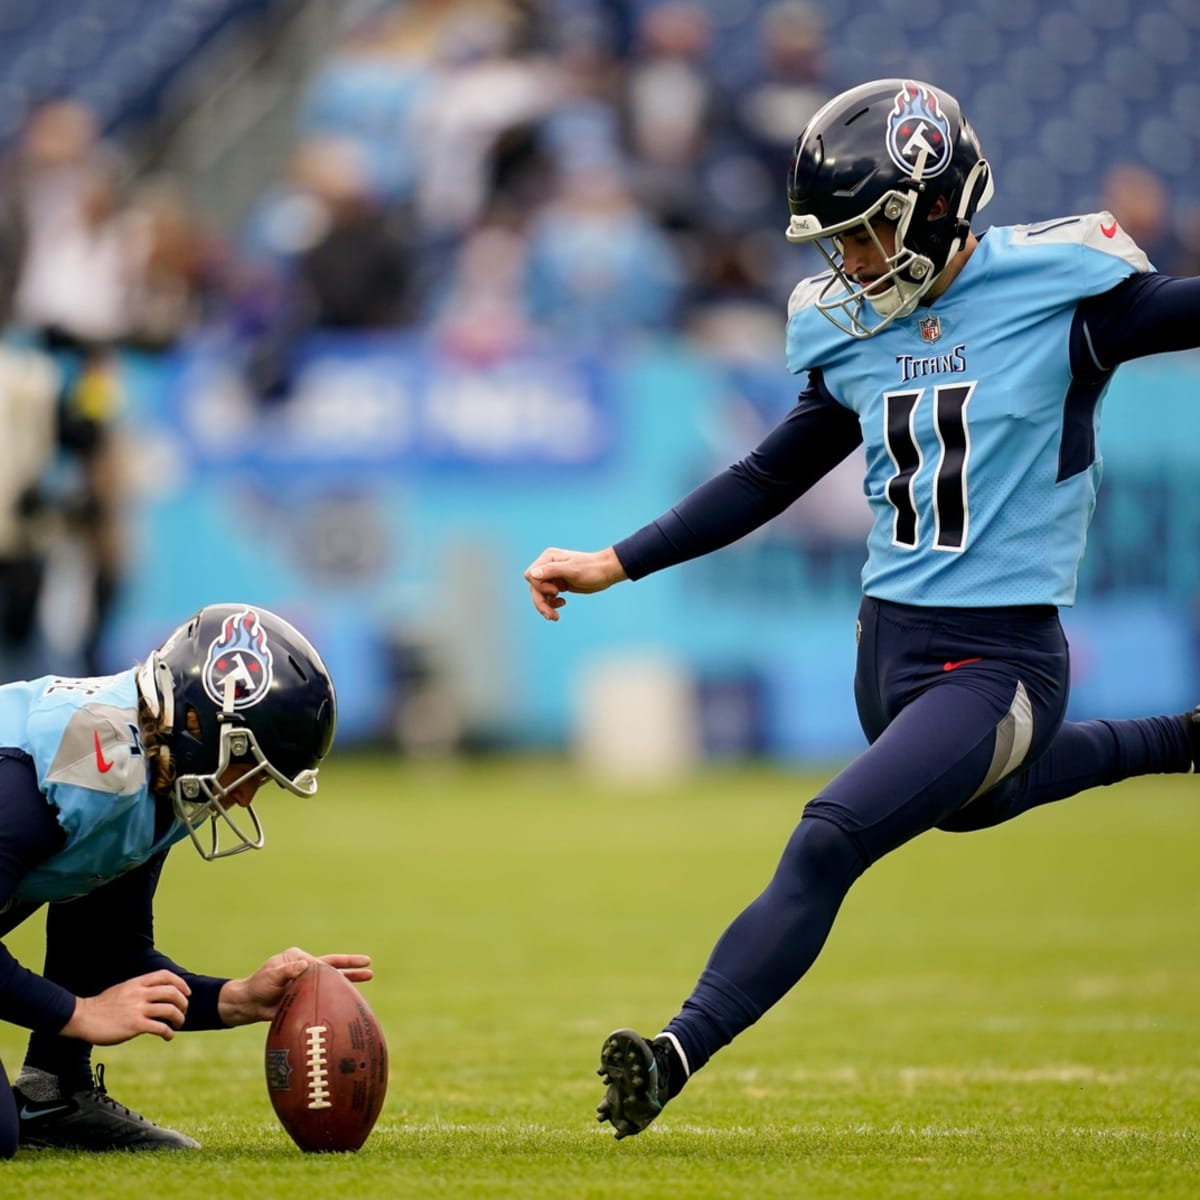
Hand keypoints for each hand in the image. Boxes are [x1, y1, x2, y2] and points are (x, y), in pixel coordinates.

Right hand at [60, 969, 190, 1044]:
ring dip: (179, 1018)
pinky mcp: (134, 1025)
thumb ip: (139, 989)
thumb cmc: (102, 1006)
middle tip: (183, 1012)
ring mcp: (137, 1009)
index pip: (166, 976)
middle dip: (183, 1003)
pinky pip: (160, 1027)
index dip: (180, 983)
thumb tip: (156, 993)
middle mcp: (139, 993)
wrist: (82, 1017)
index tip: (186, 993)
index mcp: (137, 983)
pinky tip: (168, 1036)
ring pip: (170, 1009)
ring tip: (177, 1025)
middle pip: (172, 993)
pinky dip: (169, 1032)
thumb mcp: (123, 989)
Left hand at [217, 947, 373, 1026]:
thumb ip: (287, 971)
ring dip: (350, 978)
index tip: (337, 977)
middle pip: (332, 966)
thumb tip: (305, 965)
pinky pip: (326, 995)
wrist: (249, 1006)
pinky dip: (339, 996)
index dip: (332, 967)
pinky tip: (351, 1001)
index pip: (319, 962)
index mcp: (298, 958)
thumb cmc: (258, 987)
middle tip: (368, 964)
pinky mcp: (307, 995)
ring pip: (333, 979)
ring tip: (370, 975)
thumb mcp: (271, 977)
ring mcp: (307, 982)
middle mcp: (305, 967)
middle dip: (351, 965)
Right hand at [524, 546, 627, 620]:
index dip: (540, 587)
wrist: (606, 572)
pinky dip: (552, 604)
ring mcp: (553, 576)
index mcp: (548, 558)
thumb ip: (552, 571)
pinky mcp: (558, 584)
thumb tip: (532, 574)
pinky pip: (548, 596)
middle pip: (534, 587)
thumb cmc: (592, 569)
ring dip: (546, 606)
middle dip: (541, 602)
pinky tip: (562, 604)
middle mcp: (548, 566)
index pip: (531, 575)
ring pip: (540, 594)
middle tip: (551, 616)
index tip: (555, 591)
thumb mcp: (572, 570)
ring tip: (555, 617)